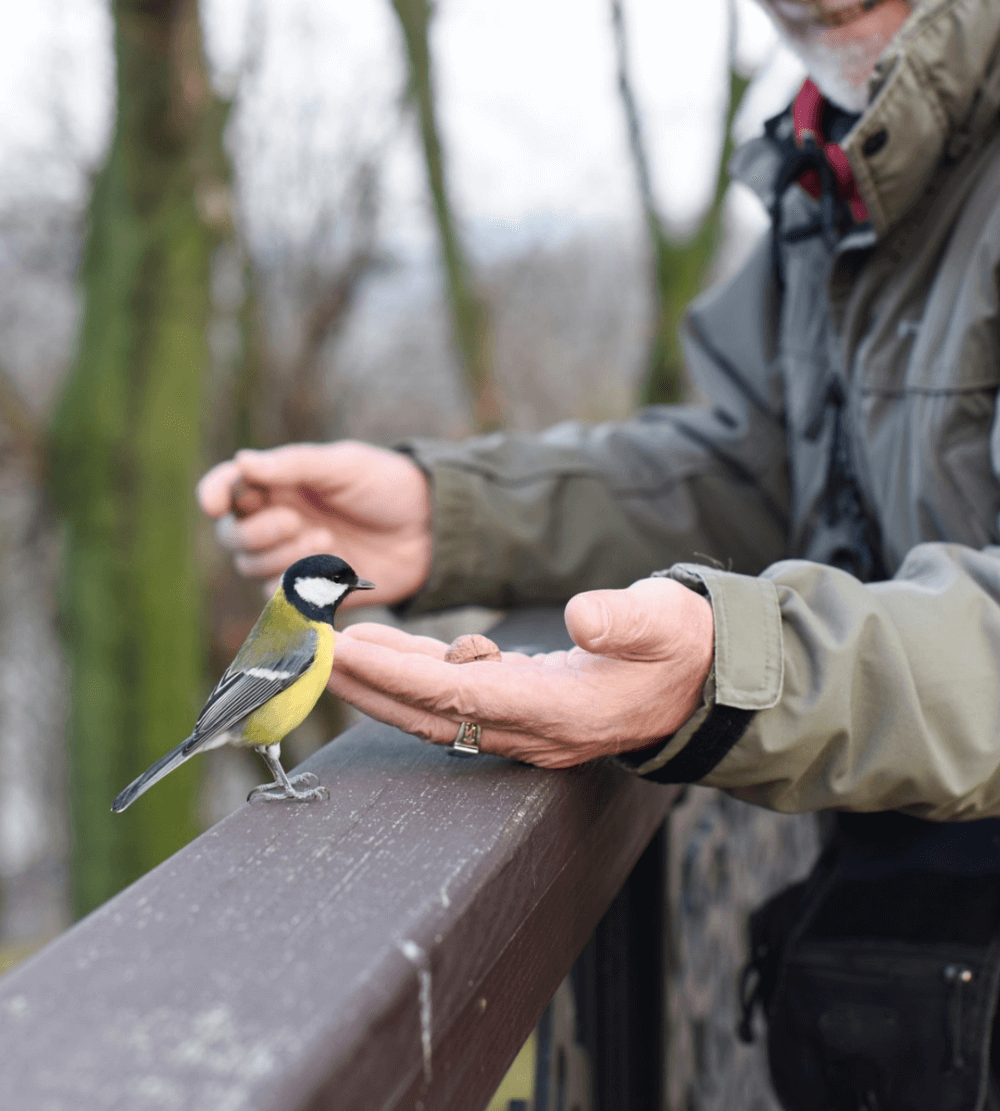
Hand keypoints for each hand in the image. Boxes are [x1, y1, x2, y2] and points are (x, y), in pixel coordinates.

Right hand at [197, 442, 432, 606]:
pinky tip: (330, 572)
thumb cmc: (387, 486)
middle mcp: (278, 520)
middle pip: (234, 536)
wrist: (430, 529)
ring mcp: (293, 558)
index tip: (214, 503)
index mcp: (280, 483)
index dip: (213, 493)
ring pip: (252, 568)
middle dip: (259, 532)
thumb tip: (242, 462)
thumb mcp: (344, 466)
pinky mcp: (311, 591)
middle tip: (298, 522)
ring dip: (283, 558)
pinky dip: (296, 589)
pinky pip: (279, 600)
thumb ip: (293, 466)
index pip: (228, 487)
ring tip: (328, 542)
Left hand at [328, 577, 714, 766]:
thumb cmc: (682, 646)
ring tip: (337, 653)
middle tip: (313, 656)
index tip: (348, 652)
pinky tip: (394, 653)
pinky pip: (457, 703)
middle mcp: (536, 732)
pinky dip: (418, 680)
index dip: (400, 676)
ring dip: (385, 685)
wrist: (704, 681)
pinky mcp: (525, 715)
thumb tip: (579, 614)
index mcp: (563, 712)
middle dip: (370, 688)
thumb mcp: (664, 620)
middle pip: (432, 715)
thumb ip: (623, 618)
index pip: (461, 697)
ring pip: (438, 713)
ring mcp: (528, 730)